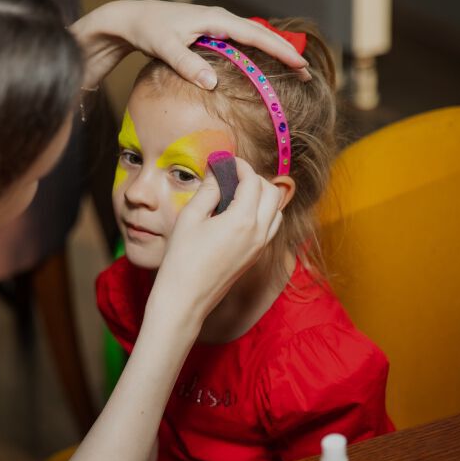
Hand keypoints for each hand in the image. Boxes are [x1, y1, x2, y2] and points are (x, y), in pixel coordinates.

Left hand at [69, 0, 311, 89]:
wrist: (134, 20)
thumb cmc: (149, 31)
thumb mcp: (165, 48)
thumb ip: (187, 65)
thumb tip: (212, 83)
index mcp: (216, 20)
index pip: (256, 35)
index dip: (279, 50)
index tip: (299, 64)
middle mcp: (222, 20)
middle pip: (262, 36)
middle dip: (286, 52)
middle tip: (307, 73)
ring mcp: (219, 27)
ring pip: (254, 40)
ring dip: (274, 54)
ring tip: (295, 72)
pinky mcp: (213, 35)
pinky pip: (243, 44)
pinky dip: (258, 55)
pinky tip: (266, 69)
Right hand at [149, 157, 282, 329]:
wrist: (185, 299)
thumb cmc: (182, 259)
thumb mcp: (190, 217)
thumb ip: (208, 189)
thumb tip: (217, 169)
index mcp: (243, 220)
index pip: (252, 181)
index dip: (240, 166)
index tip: (226, 161)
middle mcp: (259, 233)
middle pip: (272, 192)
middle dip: (255, 179)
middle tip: (232, 176)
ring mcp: (261, 246)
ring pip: (277, 210)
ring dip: (262, 196)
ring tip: (237, 194)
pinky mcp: (257, 256)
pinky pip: (271, 226)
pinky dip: (263, 213)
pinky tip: (239, 213)